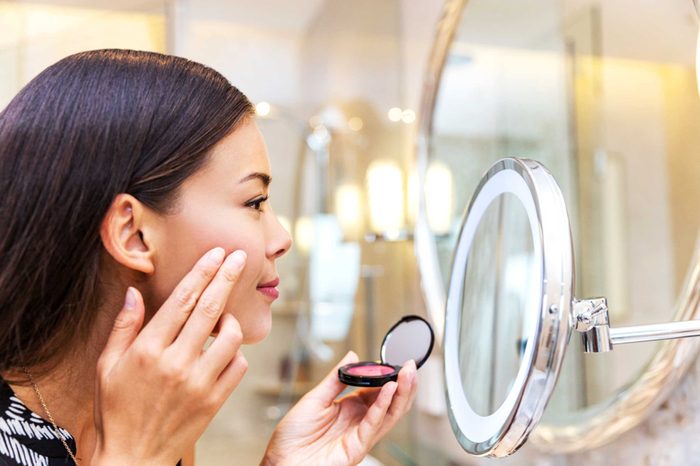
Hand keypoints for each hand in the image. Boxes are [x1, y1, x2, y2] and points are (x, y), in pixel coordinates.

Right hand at [92, 247, 248, 465]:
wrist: (132, 457)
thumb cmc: (116, 410)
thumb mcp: (106, 367)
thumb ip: (123, 327)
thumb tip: (134, 292)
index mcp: (148, 350)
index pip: (182, 300)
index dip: (202, 272)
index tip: (217, 254)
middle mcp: (176, 362)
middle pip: (210, 308)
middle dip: (228, 277)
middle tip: (240, 257)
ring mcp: (199, 382)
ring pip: (231, 337)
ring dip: (232, 321)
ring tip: (223, 319)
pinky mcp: (214, 400)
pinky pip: (238, 366)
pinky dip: (236, 353)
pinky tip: (224, 350)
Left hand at [262, 352, 417, 465]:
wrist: (280, 461)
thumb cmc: (292, 437)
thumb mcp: (314, 398)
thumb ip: (337, 378)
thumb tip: (352, 357)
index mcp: (349, 408)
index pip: (376, 391)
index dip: (387, 377)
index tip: (395, 362)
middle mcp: (358, 422)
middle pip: (389, 403)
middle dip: (403, 384)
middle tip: (410, 366)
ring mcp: (360, 435)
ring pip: (389, 414)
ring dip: (401, 393)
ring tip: (408, 374)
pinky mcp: (357, 447)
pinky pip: (374, 424)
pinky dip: (383, 406)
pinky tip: (389, 390)